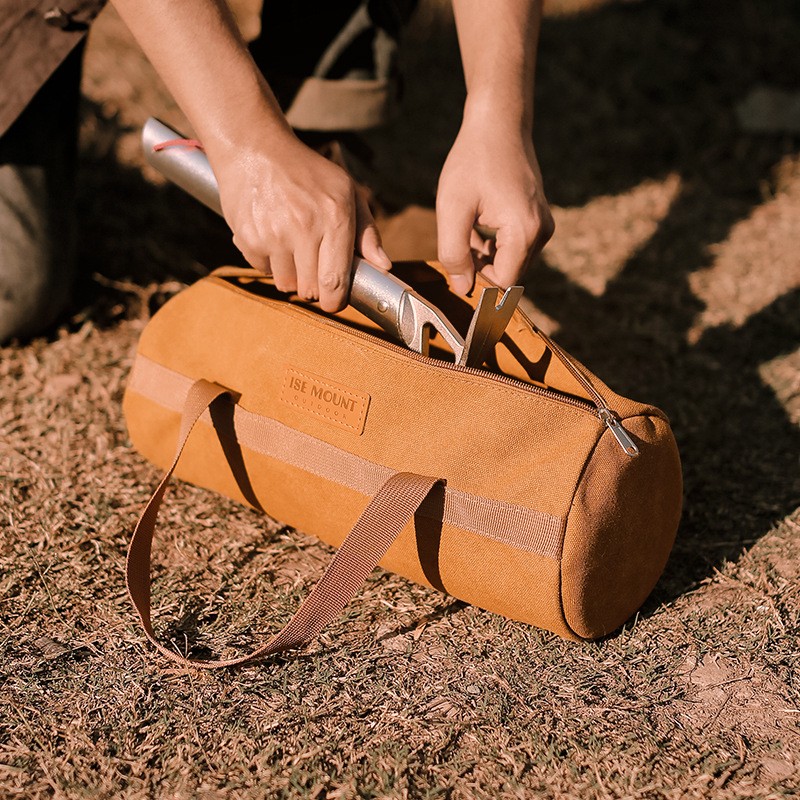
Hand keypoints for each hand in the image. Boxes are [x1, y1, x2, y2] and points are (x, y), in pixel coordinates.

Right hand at [212, 129, 389, 311]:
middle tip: (313, 267)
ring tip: (292, 247)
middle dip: (314, 287)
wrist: (254, 147)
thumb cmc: (307, 172)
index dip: (336, 301)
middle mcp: (304, 227)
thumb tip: (384, 267)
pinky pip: (263, 271)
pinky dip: (268, 262)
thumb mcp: (345, 191)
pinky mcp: (248, 238)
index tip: (335, 301)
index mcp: (335, 216)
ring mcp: (274, 234)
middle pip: (311, 290)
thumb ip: (367, 232)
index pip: (335, 281)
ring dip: (291, 275)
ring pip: (286, 284)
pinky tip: (271, 236)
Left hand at [436, 116, 553, 293]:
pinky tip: (475, 226)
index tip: (453, 269)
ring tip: (464, 230)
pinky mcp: (538, 219)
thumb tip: (462, 289)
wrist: (498, 122)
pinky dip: (492, 246)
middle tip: (455, 245)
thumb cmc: (473, 160)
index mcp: (524, 232)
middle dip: (479, 269)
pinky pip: (514, 248)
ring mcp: (543, 225)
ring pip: (509, 263)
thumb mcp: (452, 208)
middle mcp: (541, 232)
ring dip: (483, 258)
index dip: (474, 283)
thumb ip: (454, 253)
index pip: (501, 283)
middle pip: (507, 275)